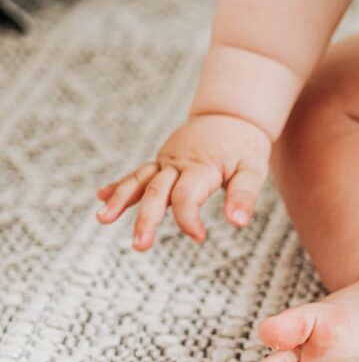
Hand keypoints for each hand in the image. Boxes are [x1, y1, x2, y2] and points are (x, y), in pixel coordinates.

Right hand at [96, 114, 270, 250]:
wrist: (232, 115)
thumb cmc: (245, 146)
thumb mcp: (253, 170)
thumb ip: (244, 196)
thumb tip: (238, 223)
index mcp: (200, 167)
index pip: (186, 196)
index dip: (189, 219)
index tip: (199, 237)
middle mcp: (177, 163)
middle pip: (157, 192)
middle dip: (146, 220)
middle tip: (139, 246)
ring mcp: (166, 161)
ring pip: (140, 181)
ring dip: (120, 200)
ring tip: (102, 219)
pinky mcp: (162, 160)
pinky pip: (138, 173)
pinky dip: (121, 185)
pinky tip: (102, 197)